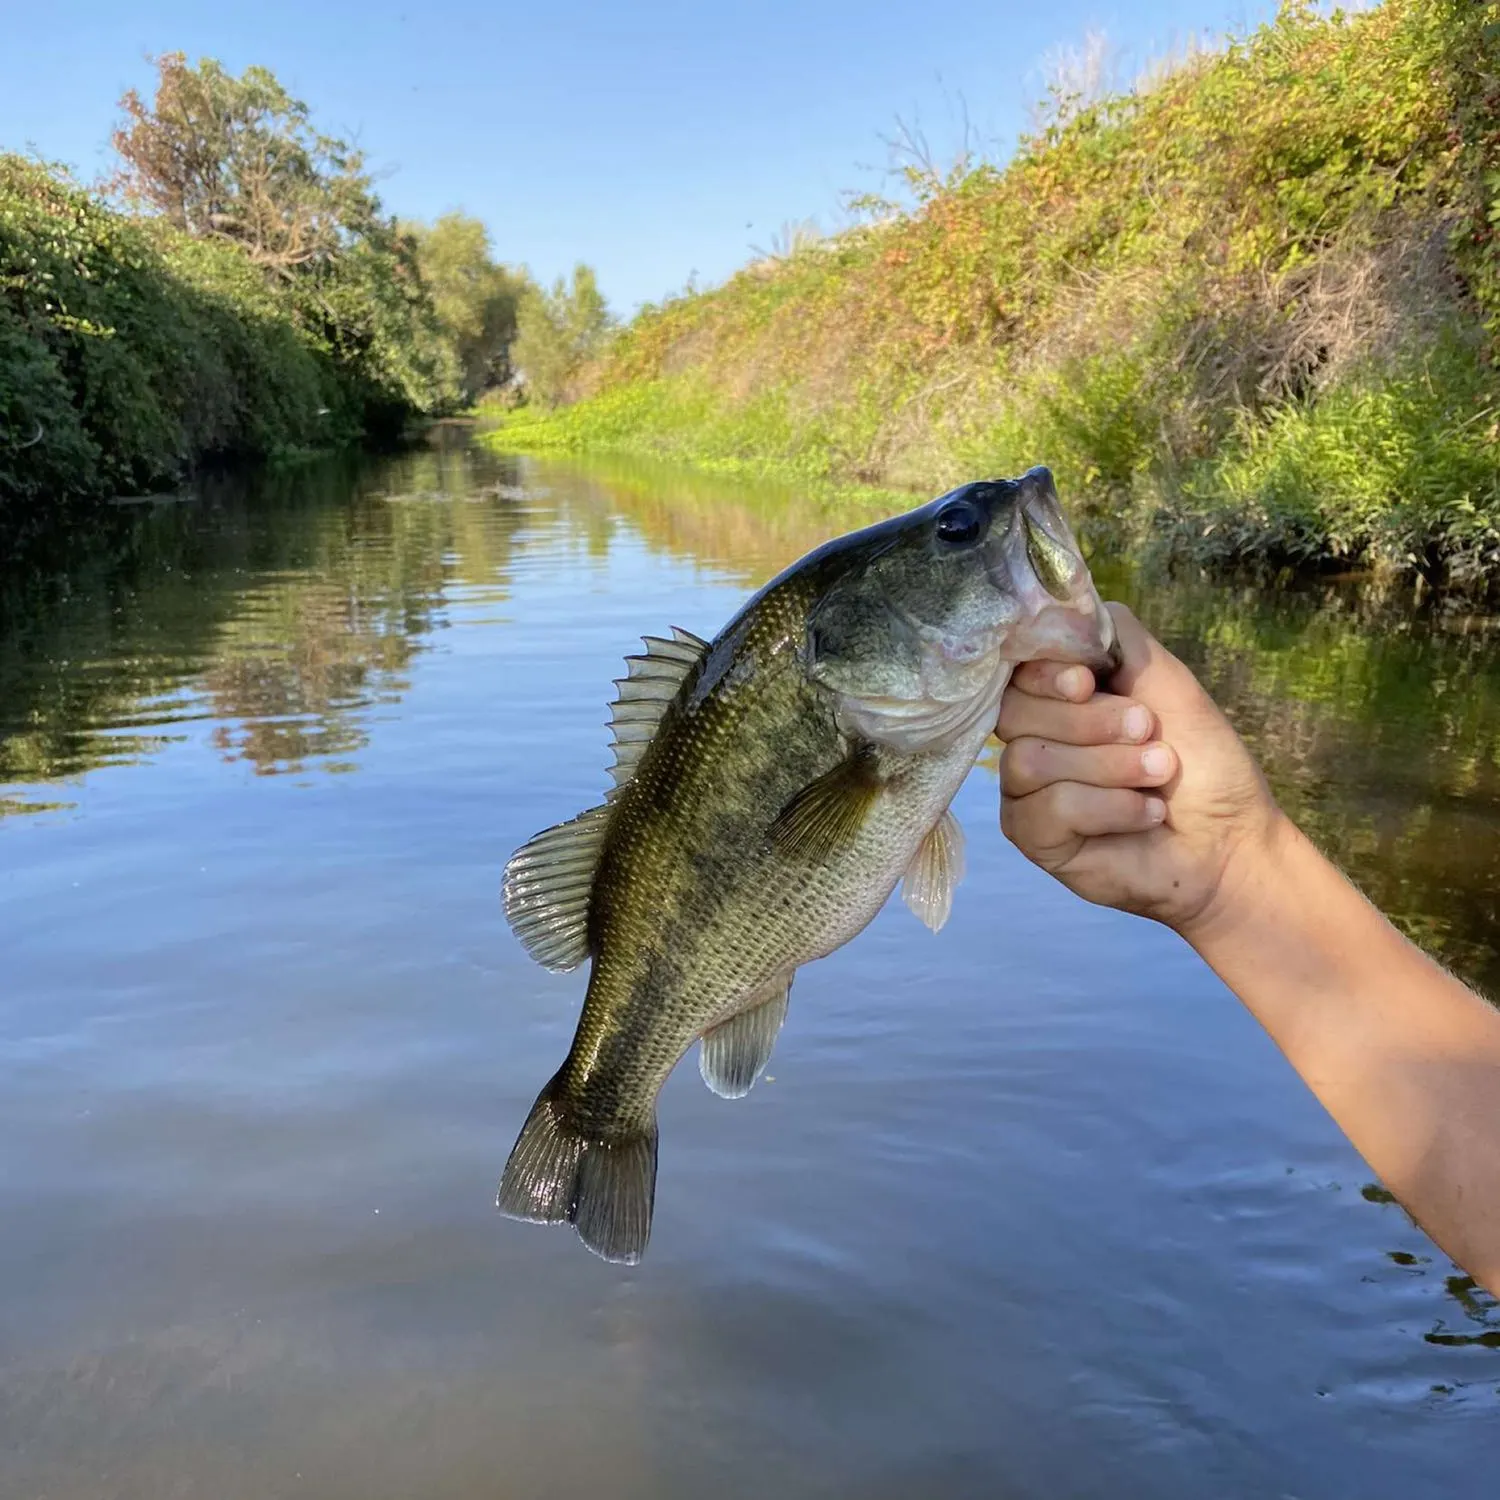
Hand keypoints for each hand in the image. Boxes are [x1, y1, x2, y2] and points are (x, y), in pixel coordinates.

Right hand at [995, 603, 1285, 935]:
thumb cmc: (1202, 760)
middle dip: (1089, 722)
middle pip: (1014, 713)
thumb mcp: (1162, 676)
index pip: (1014, 670)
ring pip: (1028, 761)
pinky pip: (1044, 810)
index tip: (1089, 682)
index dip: (1043, 674)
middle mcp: (1034, 737)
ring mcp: (1027, 790)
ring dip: (1106, 766)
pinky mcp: (1034, 837)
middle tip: (1148, 731)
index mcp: (1057, 697)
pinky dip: (1106, 808)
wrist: (1231, 838)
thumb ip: (1110, 633)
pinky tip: (1144, 813)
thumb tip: (1057, 607)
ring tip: (1158, 774)